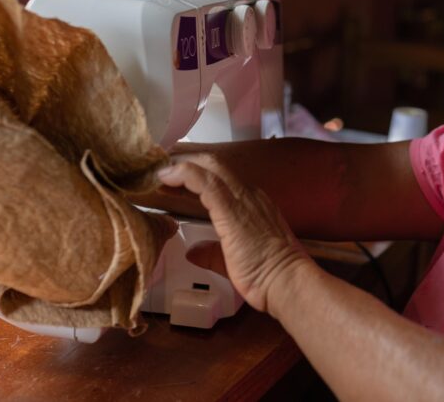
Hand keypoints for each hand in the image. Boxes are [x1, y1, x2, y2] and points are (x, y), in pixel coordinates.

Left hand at [156, 160, 312, 313]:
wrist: (286, 280)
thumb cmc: (266, 275)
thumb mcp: (234, 261)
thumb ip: (212, 253)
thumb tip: (193, 251)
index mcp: (251, 204)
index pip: (219, 179)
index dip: (193, 175)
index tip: (170, 179)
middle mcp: (248, 194)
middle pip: (213, 165)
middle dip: (185, 162)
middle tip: (159, 169)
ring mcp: (242, 198)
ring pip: (209, 167)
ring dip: (180, 165)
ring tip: (157, 170)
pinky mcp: (232, 208)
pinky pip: (205, 181)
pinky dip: (184, 174)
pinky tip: (166, 177)